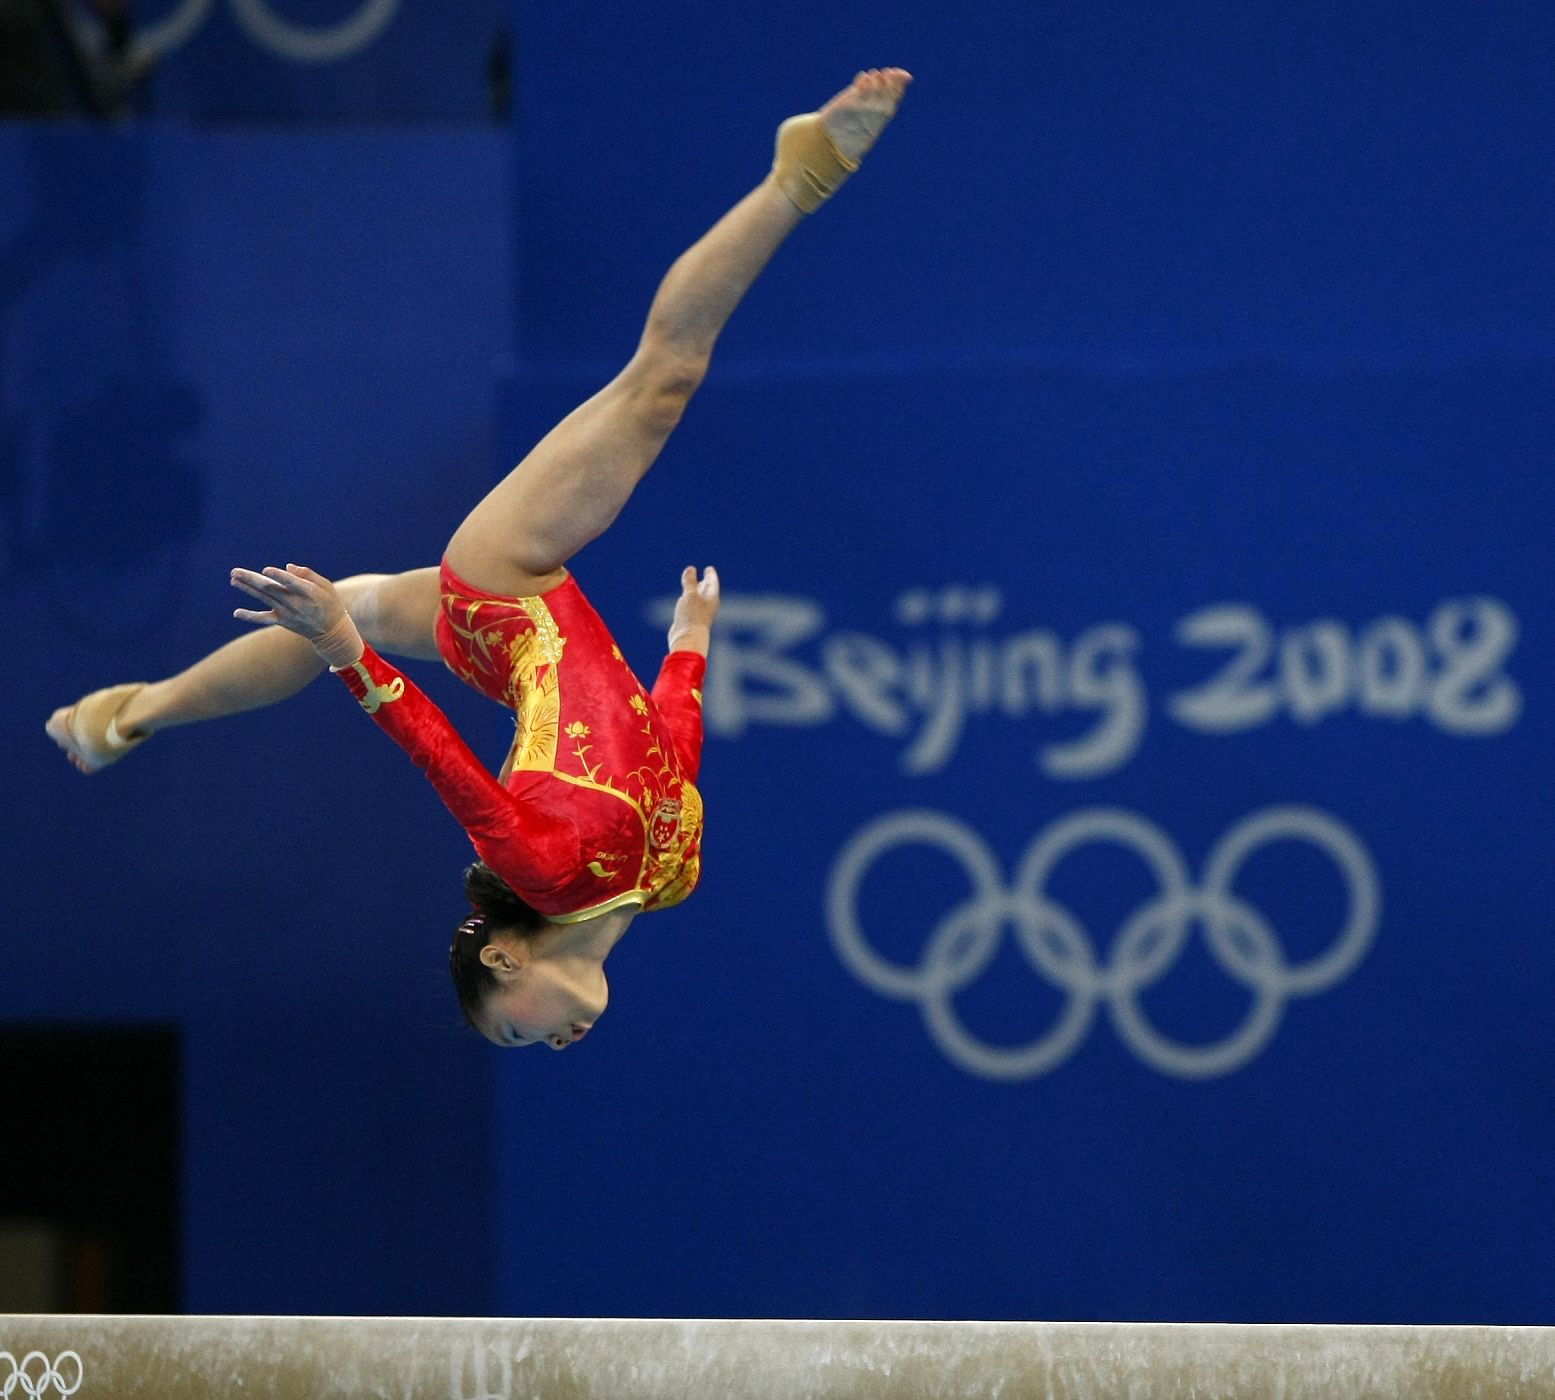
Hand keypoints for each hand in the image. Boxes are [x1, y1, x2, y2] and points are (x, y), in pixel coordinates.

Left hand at [231, 563, 363, 667]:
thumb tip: (287, 567)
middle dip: (251, 579)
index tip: (265, 570)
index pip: (291, 583)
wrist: (332, 631)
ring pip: (264, 599)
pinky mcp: (282, 621)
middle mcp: (296, 603)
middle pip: (270, 589)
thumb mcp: (326, 586)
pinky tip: (236, 613)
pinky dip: (250, 616)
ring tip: (233, 579)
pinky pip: (264, 619)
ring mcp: (287, 613)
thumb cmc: (330, 603)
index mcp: (309, 593)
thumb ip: (308, 574)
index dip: (278, 577)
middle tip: (235, 571)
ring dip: (247, 589)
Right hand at [667, 565, 719, 654]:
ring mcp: (699, 614)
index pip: (712, 583)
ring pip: (699, 599)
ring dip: (697, 590)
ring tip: (696, 584)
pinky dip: (690, 600)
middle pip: (708, 590)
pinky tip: (685, 600)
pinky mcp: (691, 620)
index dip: (710, 575)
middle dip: (706, 582)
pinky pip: (692, 606)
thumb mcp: (690, 595)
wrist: (687, 639)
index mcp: (712, 598)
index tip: (710, 568)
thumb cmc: (692, 616)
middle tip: (707, 574)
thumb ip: (690, 582)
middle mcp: (707, 605)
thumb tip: (691, 569)